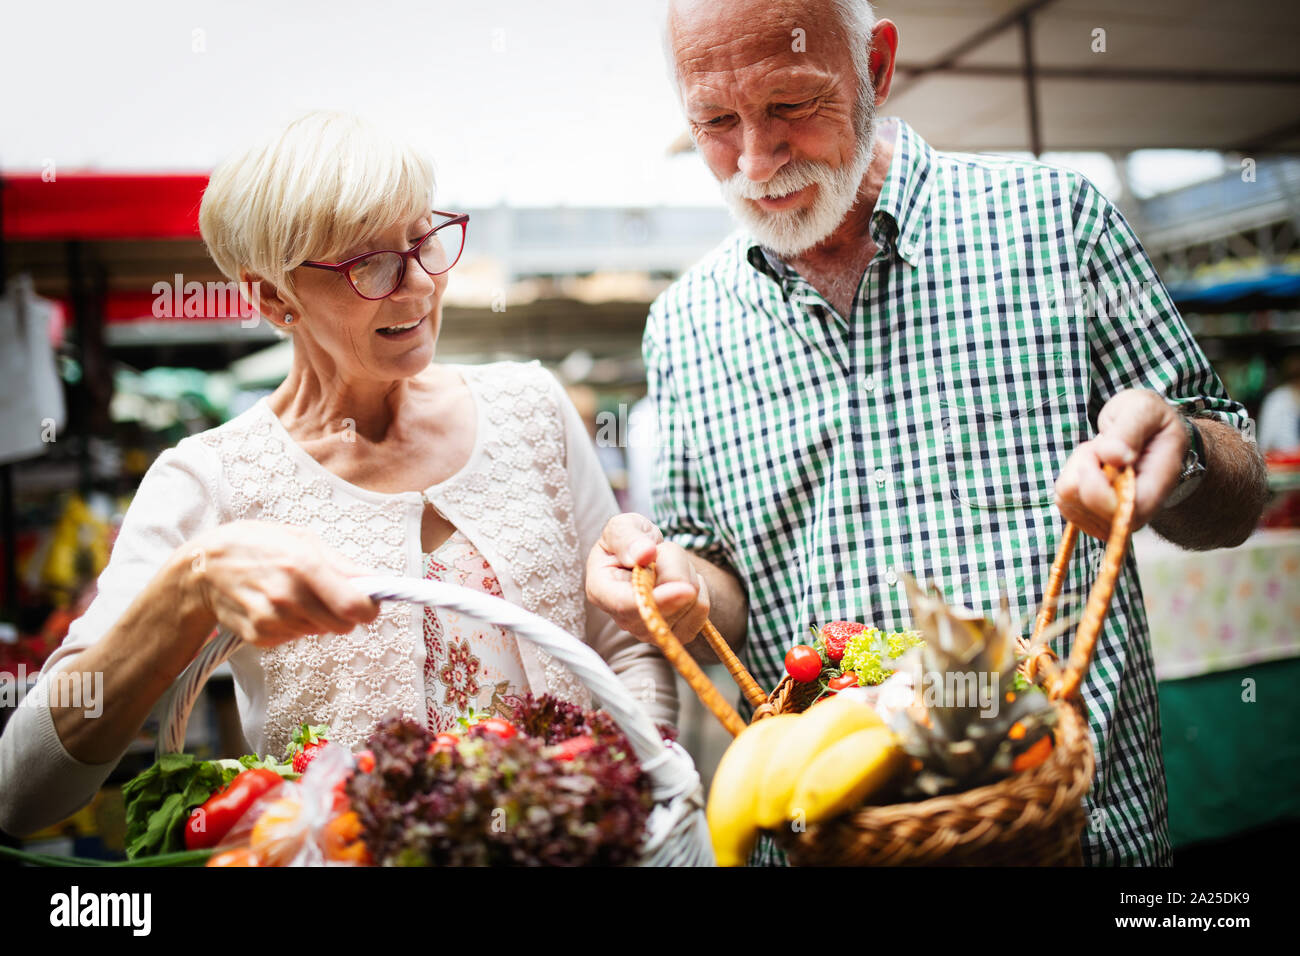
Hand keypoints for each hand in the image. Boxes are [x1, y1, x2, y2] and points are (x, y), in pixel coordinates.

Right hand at [184, 521, 379, 646]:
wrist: (203, 567)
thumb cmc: (256, 545)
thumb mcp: (301, 539)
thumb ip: (342, 564)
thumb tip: (375, 583)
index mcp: (304, 566)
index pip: (354, 607)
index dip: (368, 609)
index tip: (367, 603)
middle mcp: (289, 597)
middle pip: (342, 626)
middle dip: (342, 613)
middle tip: (325, 594)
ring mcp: (272, 620)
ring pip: (319, 631)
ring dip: (314, 617)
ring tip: (291, 593)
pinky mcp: (260, 637)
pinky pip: (294, 637)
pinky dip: (292, 625)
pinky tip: (274, 605)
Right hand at [585, 513, 710, 645]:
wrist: (648, 555)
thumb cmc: (630, 540)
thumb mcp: (623, 526)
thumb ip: (627, 537)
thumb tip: (643, 554)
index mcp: (601, 590)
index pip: (626, 605)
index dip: (657, 599)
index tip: (684, 587)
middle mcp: (622, 618)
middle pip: (664, 606)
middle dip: (676, 571)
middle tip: (662, 551)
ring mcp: (648, 630)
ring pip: (687, 605)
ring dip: (687, 575)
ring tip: (669, 565)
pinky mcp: (673, 634)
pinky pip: (701, 612)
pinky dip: (700, 589)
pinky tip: (681, 581)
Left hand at [1054, 389, 1188, 538]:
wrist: (1144, 429)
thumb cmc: (1147, 418)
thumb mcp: (1144, 409)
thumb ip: (1130, 431)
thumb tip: (1115, 457)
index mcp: (1158, 488)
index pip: (1124, 511)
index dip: (1097, 488)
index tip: (1096, 451)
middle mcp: (1137, 511)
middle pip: (1087, 505)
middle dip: (1083, 466)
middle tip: (1102, 444)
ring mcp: (1112, 517)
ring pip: (1069, 500)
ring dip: (1076, 468)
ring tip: (1100, 452)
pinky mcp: (1091, 515)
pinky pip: (1063, 499)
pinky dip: (1070, 476)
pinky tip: (1092, 464)